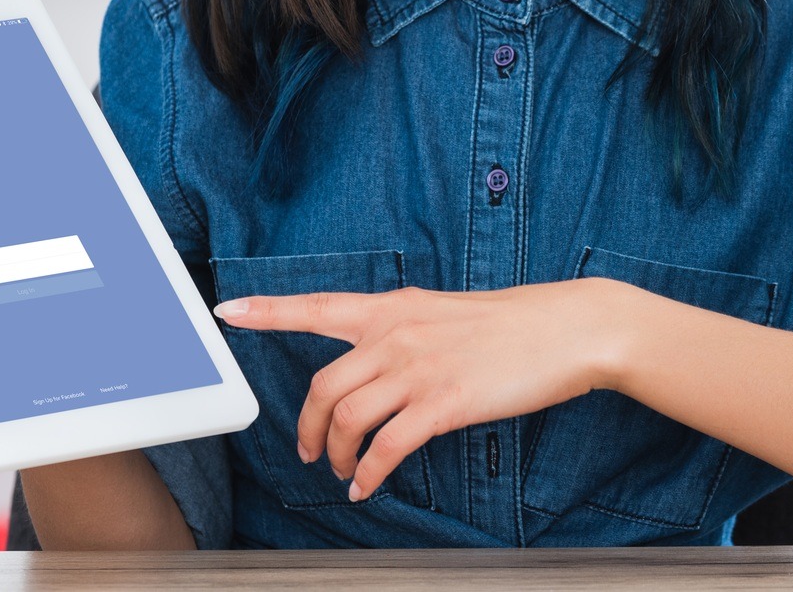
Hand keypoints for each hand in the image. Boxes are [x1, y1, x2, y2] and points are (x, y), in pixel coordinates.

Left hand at [213, 278, 631, 501]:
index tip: (227, 311)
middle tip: (312, 451)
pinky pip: (388, 447)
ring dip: (339, 455)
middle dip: (308, 427)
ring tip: (346, 472)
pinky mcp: (444, 402)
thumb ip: (404, 329)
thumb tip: (377, 355)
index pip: (317, 306)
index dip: (267, 311)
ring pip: (349, 418)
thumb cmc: (512, 324)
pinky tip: (370, 485)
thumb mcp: (445, 312)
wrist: (566, 328)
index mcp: (394, 307)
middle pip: (323, 385)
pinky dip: (371, 473)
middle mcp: (398, 333)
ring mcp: (420, 367)